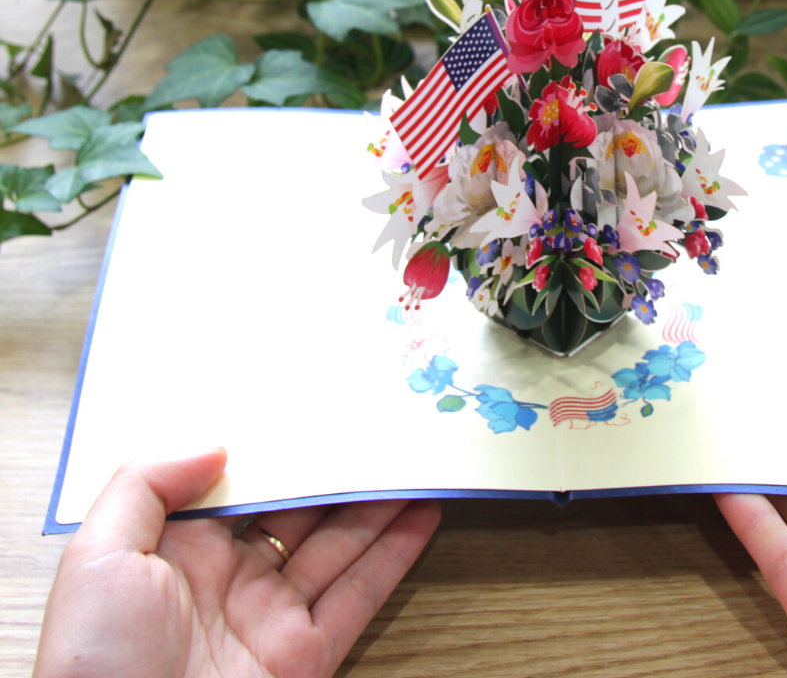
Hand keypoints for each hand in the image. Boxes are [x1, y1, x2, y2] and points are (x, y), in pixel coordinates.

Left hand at [34, 449, 440, 677]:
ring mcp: (272, 616)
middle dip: (339, 468)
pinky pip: (359, 596)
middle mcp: (231, 578)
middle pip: (301, 509)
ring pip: (340, 544)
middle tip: (380, 424)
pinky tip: (421, 516)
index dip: (280, 446)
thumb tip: (215, 443)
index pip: (243, 483)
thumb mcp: (97, 558)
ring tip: (414, 457)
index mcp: (180, 549)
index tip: (314, 405)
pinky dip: (395, 556)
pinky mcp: (305, 656)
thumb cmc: (94, 664)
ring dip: (379, 501)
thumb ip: (146, 485)